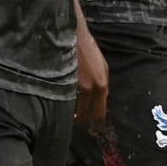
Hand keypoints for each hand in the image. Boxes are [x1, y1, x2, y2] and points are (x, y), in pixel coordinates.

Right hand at [74, 17, 108, 131]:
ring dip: (74, 114)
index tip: (93, 131)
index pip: (100, 111)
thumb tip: (96, 102)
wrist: (74, 34)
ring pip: (76, 109)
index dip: (96, 124)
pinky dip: (66, 104)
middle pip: (88, 115)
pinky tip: (64, 106)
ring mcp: (79, 85)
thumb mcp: (101, 67)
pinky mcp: (66, 81)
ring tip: (72, 117)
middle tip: (81, 127)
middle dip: (85, 123)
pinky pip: (67, 99)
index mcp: (102, 84)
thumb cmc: (87, 49)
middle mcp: (93, 87)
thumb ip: (100, 85)